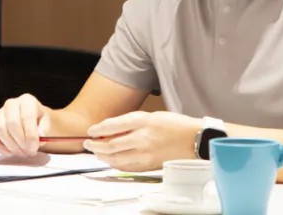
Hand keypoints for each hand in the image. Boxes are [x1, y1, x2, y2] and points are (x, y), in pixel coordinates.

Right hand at [0, 93, 51, 156]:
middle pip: (12, 123)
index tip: (34, 147)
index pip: (26, 116)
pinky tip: (11, 152)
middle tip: (29, 152)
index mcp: (27, 100)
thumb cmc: (40, 122)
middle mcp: (11, 104)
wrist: (33, 122)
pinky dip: (1, 148)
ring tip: (22, 153)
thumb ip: (44, 128)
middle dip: (20, 141)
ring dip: (11, 146)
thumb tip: (40, 135)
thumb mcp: (47, 123)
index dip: (30, 134)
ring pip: (0, 130)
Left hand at [84, 111, 201, 171]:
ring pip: (116, 158)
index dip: (98, 129)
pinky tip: (111, 161)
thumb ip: (131, 123)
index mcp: (143, 120)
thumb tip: (110, 130)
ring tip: (97, 153)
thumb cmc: (174, 125)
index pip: (112, 125)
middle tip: (88, 144)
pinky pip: (127, 167)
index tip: (90, 131)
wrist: (194, 139)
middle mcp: (142, 136)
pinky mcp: (149, 164)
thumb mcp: (151, 116)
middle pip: (111, 144)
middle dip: (95, 145)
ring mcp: (145, 152)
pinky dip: (115, 164)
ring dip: (103, 156)